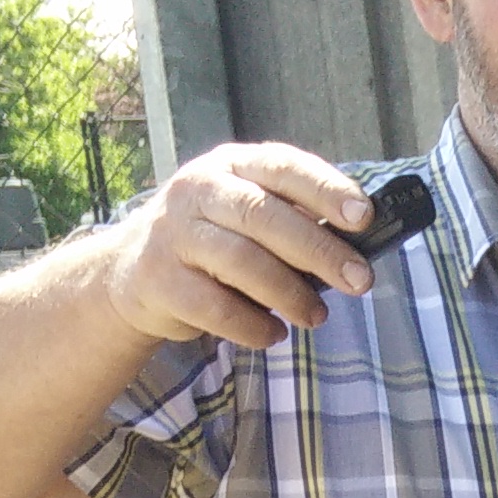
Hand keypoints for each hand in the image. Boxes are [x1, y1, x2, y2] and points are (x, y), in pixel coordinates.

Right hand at [106, 143, 382, 352]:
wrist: (134, 270)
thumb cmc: (216, 240)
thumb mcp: (250, 215)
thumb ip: (295, 221)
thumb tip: (359, 248)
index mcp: (232, 164)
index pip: (282, 166)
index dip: (325, 189)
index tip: (363, 216)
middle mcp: (199, 189)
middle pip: (264, 215)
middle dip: (319, 251)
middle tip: (360, 281)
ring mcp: (174, 232)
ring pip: (241, 261)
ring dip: (290, 294)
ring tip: (316, 316)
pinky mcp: (160, 279)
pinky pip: (215, 307)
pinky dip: (253, 325)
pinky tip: (274, 333)